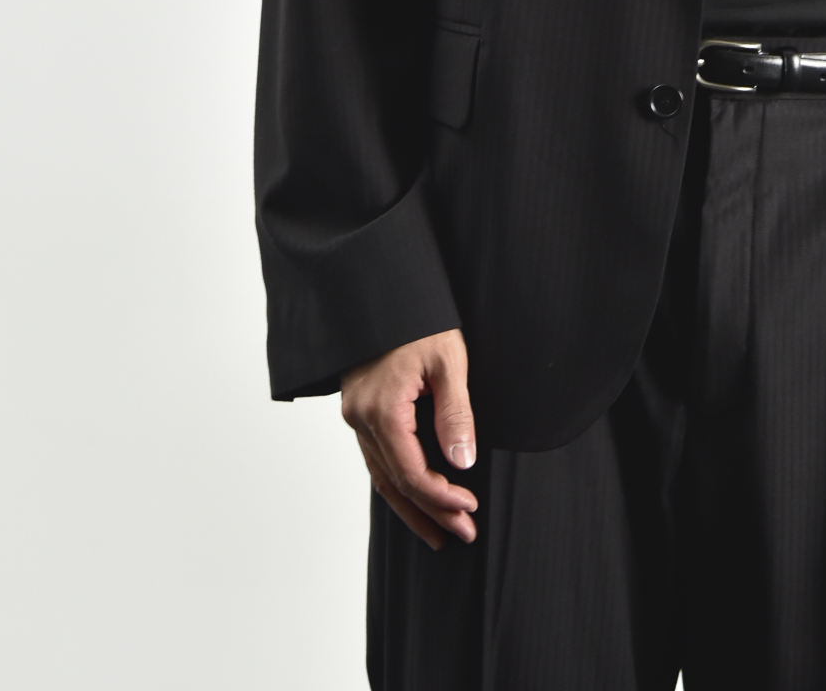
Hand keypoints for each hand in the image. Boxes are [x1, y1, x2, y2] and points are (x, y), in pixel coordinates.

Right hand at [340, 329, 477, 549]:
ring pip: (382, 476)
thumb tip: (463, 462)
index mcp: (380, 410)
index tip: (469, 509)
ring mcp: (355, 416)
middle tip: (462, 535)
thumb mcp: (447, 360)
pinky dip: (397, 482)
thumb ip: (455, 413)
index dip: (440, 497)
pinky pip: (377, 458)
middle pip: (395, 483)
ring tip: (439, 533)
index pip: (411, 473)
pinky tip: (413, 498)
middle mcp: (360, 419)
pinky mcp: (359, 411)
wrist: (383, 290)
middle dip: (430, 513)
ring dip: (411, 506)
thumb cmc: (419, 319)